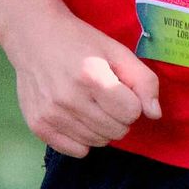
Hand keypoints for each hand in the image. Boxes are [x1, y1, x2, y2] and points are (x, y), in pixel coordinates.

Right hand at [6, 6, 159, 158]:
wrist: (34, 37)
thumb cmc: (80, 42)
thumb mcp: (117, 52)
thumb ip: (143, 81)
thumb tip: (154, 115)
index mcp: (91, 76)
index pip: (132, 113)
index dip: (131, 101)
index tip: (119, 88)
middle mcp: (69, 98)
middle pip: (117, 131)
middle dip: (119, 116)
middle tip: (106, 98)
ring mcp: (51, 114)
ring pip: (98, 142)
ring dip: (102, 127)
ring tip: (90, 105)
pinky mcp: (38, 125)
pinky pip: (76, 151)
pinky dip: (82, 139)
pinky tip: (76, 118)